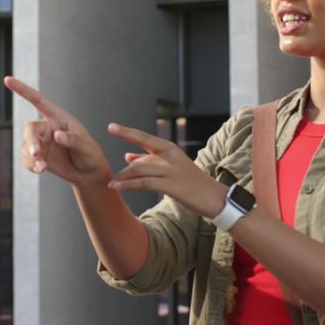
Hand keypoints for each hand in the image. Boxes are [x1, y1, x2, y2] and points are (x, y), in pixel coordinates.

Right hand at [3, 76, 111, 188]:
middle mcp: (47, 127)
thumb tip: (56, 135)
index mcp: (58, 117)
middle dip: (31, 141)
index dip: (22, 89)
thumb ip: (72, 140)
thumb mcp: (86, 146)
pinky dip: (30, 165)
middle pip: (30, 128)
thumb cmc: (90, 154)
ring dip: (31, 157)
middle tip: (36, 153)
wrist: (88, 173)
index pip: (37, 100)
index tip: (7, 79)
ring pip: (26, 146)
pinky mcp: (38, 156)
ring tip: (42, 168)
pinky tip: (40, 170)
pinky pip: (26, 159)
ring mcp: (41, 142)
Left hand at [106, 123, 225, 218]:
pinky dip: (128, 185)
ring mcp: (170, 170)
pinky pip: (144, 183)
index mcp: (169, 148)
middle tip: (110, 177)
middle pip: (139, 159)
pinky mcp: (171, 185)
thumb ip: (150, 160)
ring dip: (123, 178)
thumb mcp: (172, 167)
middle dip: (123, 169)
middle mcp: (169, 156)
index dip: (126, 132)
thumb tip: (128, 156)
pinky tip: (117, 187)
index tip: (111, 126)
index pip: (144, 137)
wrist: (214, 197)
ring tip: (111, 184)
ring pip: (139, 169)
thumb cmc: (192, 183)